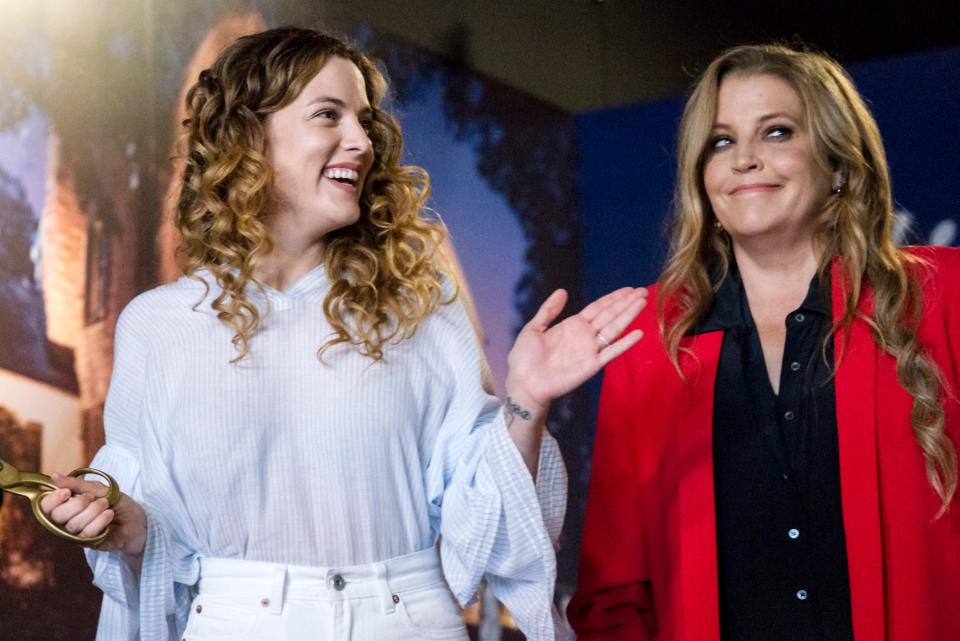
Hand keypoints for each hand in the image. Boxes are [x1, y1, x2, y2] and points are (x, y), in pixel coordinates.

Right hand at [39, 473, 146, 562]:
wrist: (136, 518)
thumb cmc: (116, 502)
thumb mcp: (98, 488)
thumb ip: (76, 484)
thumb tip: (54, 476)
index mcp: (66, 506)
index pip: (45, 506)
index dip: (52, 499)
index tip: (67, 492)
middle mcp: (67, 522)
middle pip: (57, 516)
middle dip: (78, 503)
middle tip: (92, 498)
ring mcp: (76, 534)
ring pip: (74, 524)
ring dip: (94, 510)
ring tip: (106, 505)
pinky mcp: (88, 544)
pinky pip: (87, 533)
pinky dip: (101, 520)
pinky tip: (109, 515)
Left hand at [505, 287, 645, 413]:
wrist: (523, 382)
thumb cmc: (525, 358)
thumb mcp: (534, 327)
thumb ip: (549, 310)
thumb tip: (562, 291)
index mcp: (572, 325)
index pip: (598, 308)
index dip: (613, 298)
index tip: (628, 289)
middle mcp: (584, 335)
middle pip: (610, 315)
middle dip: (626, 303)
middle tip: (643, 291)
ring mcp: (589, 350)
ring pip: (614, 329)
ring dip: (628, 315)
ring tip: (643, 302)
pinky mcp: (591, 365)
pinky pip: (611, 353)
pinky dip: (625, 344)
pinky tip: (638, 333)